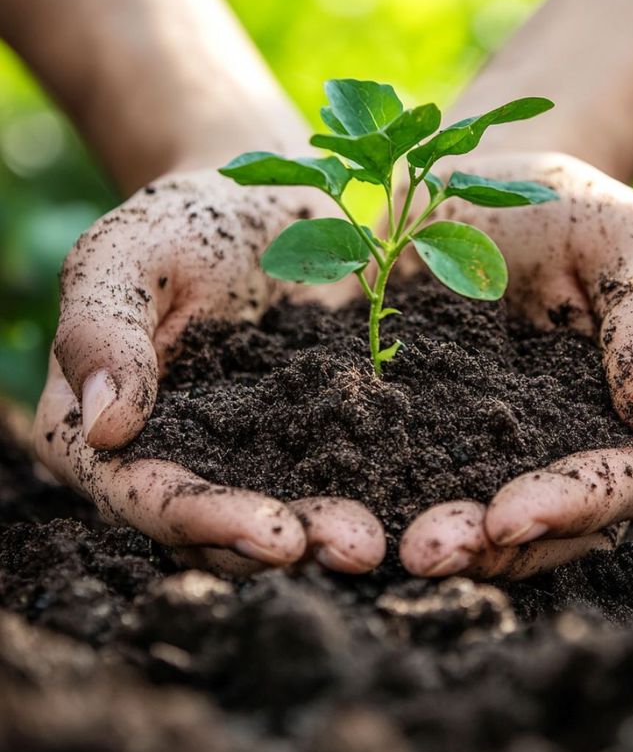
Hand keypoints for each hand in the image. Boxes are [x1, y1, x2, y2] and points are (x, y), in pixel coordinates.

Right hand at [34, 170, 384, 575]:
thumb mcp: (124, 255)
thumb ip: (101, 331)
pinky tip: (415, 502)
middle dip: (285, 544)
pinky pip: (335, 477)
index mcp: (99, 436)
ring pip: (278, 517)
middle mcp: (169, 464)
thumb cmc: (178, 223)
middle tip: (356, 548)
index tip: (275, 535)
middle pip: (217, 530)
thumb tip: (106, 428)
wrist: (262, 203)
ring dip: (329, 535)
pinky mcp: (306, 443)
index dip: (206, 521)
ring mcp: (242, 460)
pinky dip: (369, 491)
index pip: (144, 495)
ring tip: (382, 541)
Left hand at [400, 152, 632, 579]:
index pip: (629, 475)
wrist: (482, 202)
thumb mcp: (623, 235)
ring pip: (500, 530)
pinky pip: (436, 490)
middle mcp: (600, 455)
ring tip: (387, 550)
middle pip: (562, 527)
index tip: (506, 518)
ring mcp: (529, 461)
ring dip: (447, 544)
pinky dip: (401, 507)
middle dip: (494, 547)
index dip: (572, 503)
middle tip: (425, 554)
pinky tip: (354, 519)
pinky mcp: (459, 451)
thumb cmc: (569, 211)